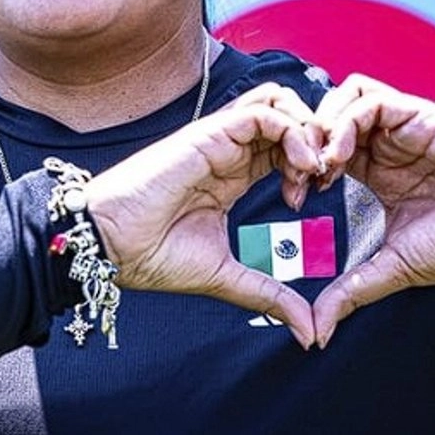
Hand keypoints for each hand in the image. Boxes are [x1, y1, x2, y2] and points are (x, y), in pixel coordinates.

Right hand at [84, 83, 324, 347]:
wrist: (111, 246)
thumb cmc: (153, 256)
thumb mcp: (227, 277)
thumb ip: (270, 296)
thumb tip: (308, 334)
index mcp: (232, 175)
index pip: (284, 146)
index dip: (310, 165)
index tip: (312, 200)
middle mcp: (228, 150)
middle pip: (287, 115)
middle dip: (317, 140)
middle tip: (323, 179)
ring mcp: (219, 138)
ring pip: (278, 101)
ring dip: (307, 129)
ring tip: (314, 168)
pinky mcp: (209, 133)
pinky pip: (262, 112)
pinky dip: (292, 131)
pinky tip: (300, 167)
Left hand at [309, 74, 434, 346]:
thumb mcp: (393, 268)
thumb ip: (351, 291)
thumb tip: (316, 332)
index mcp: (374, 170)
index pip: (321, 148)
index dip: (298, 167)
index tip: (293, 200)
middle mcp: (384, 144)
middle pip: (325, 116)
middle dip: (301, 143)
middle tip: (298, 180)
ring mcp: (401, 127)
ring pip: (343, 98)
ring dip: (322, 126)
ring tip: (319, 166)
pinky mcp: (419, 115)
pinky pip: (370, 99)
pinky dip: (346, 122)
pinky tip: (341, 157)